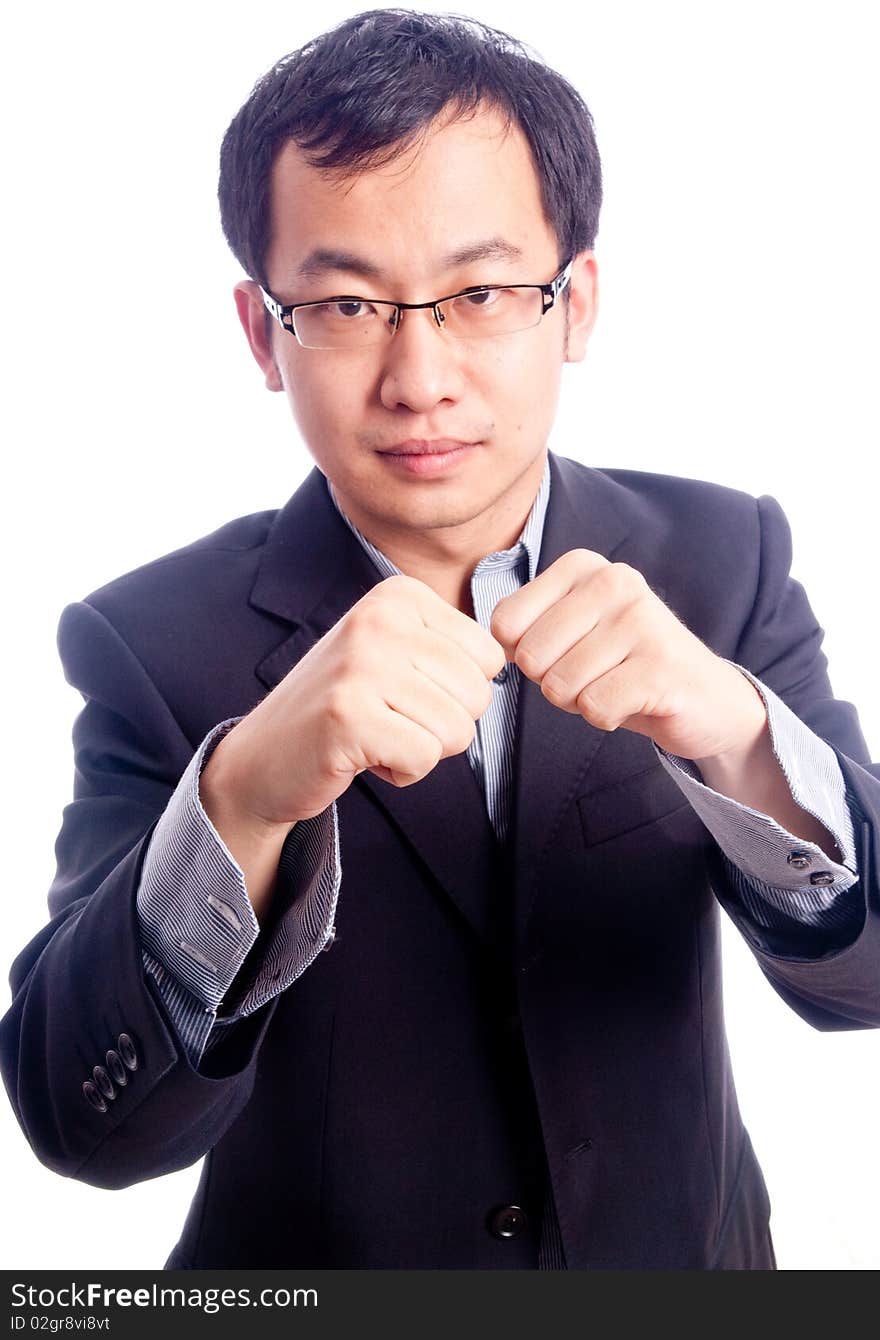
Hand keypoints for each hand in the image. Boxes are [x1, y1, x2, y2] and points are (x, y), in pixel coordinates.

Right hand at [204, 574, 504, 828]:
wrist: (264, 757)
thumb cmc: (346, 709)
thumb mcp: (398, 655)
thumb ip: (452, 649)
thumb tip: (518, 657)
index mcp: (399, 595)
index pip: (489, 657)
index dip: (455, 693)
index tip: (403, 692)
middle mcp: (379, 618)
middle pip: (478, 695)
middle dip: (441, 725)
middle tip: (387, 719)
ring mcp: (360, 664)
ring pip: (457, 730)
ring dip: (421, 750)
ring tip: (373, 734)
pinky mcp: (347, 716)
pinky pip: (424, 757)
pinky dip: (402, 771)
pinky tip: (362, 756)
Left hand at [490, 550, 766, 762]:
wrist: (704, 698)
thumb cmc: (622, 666)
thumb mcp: (569, 632)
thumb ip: (525, 627)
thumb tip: (484, 644)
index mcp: (584, 566)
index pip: (505, 623)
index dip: (526, 655)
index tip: (566, 652)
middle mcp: (615, 581)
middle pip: (530, 656)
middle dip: (553, 682)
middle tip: (594, 674)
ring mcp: (642, 620)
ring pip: (561, 686)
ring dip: (582, 702)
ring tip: (616, 684)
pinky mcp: (662, 665)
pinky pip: (595, 708)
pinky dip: (606, 717)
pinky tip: (633, 701)